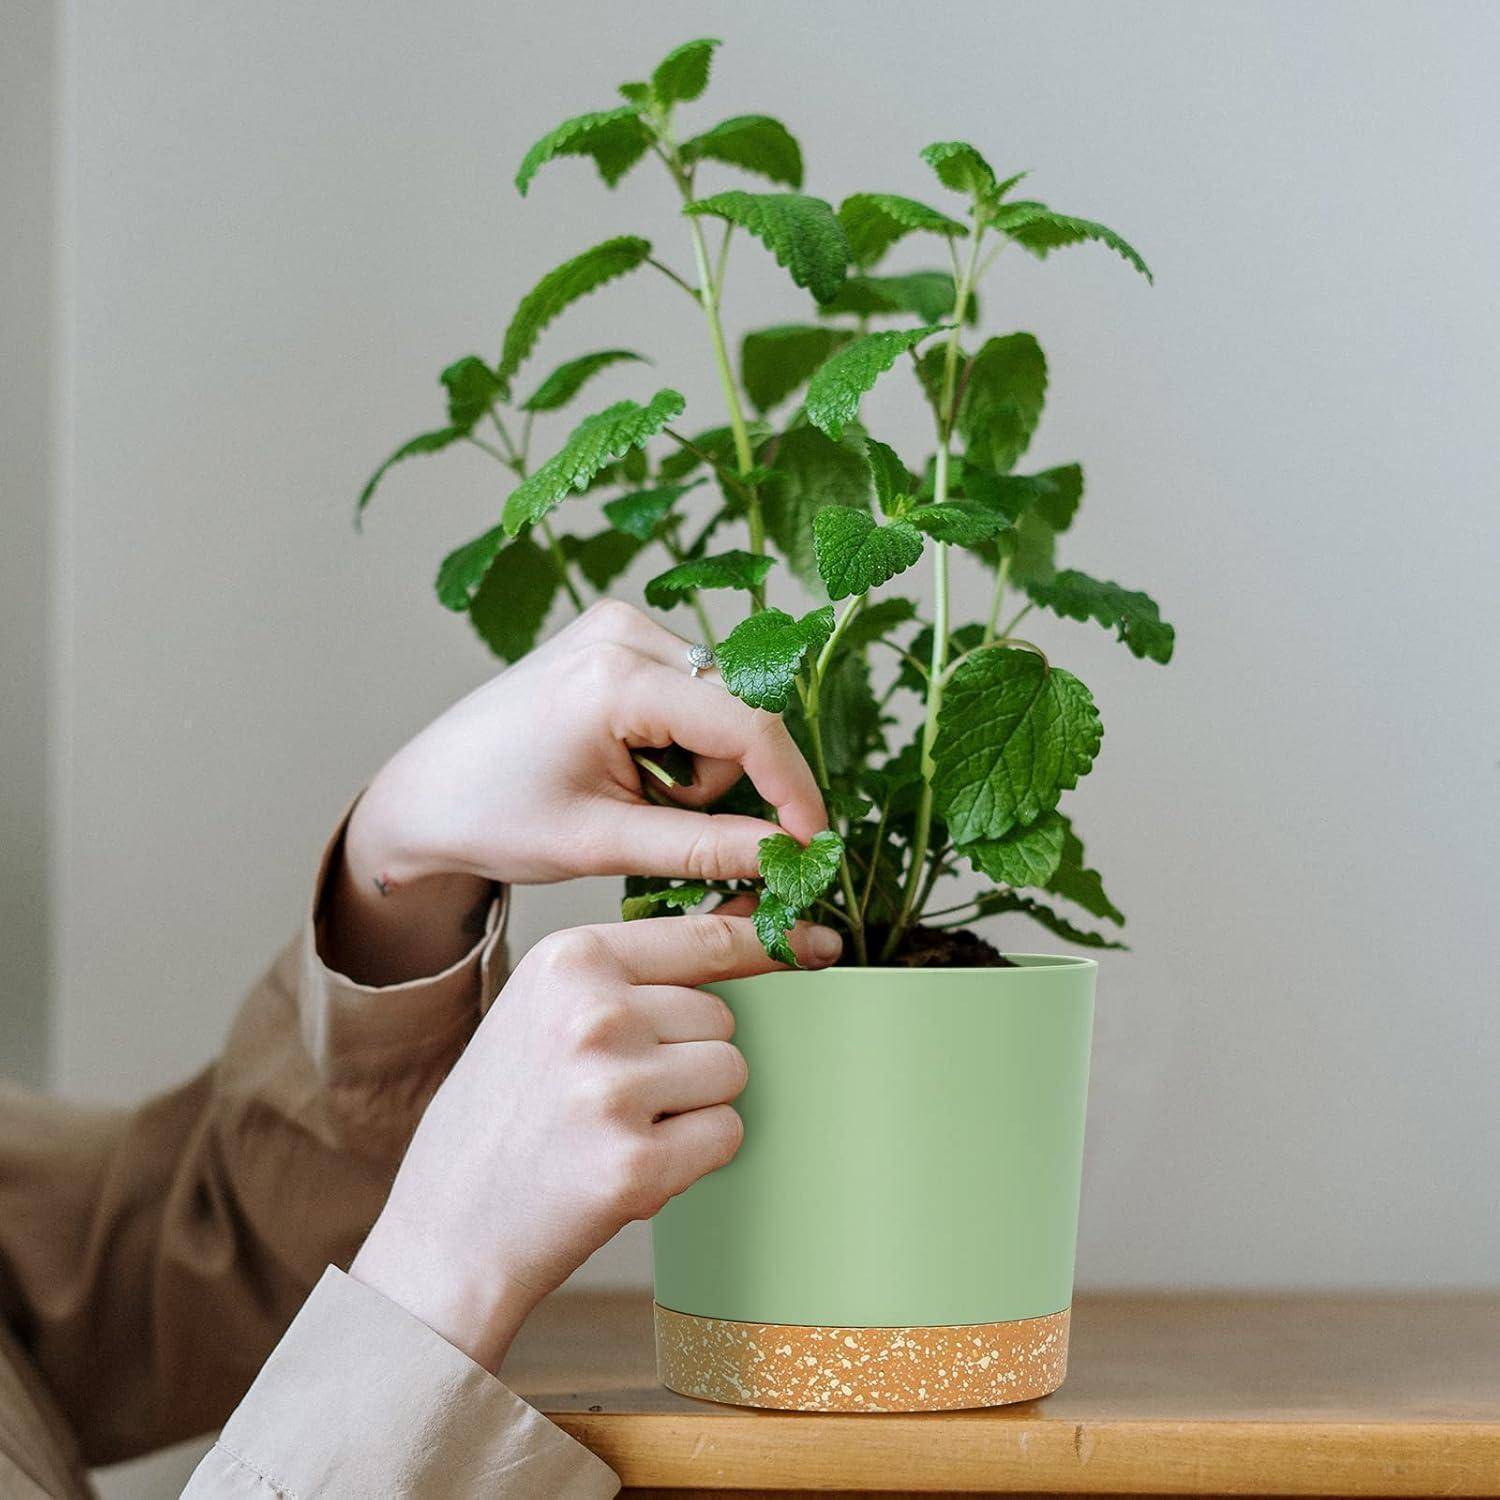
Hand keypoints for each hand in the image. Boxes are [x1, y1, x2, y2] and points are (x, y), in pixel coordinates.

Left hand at [324, 600, 825, 982]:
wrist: (427, 793)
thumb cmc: (495, 817)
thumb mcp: (603, 844)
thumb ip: (705, 848)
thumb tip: (789, 854)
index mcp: (613, 677)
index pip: (746, 725)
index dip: (792, 789)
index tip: (812, 845)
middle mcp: (623, 630)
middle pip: (738, 712)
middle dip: (721, 782)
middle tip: (660, 824)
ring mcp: (619, 625)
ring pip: (721, 707)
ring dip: (698, 767)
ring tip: (632, 796)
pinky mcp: (617, 636)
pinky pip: (694, 694)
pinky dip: (679, 743)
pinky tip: (628, 766)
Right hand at [348, 911, 840, 1372]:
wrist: (447, 1230)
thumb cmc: (506, 1114)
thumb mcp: (545, 1010)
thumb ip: (632, 973)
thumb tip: (747, 927)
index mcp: (568, 960)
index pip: (704, 938)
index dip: (764, 947)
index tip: (816, 946)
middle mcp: (592, 1013)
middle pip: (722, 1018)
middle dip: (693, 1058)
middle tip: (621, 1096)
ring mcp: (613, 1089)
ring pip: (731, 1074)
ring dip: (697, 1107)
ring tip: (621, 1130)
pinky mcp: (636, 1165)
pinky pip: (728, 1135)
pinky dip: (698, 1157)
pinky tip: (631, 1167)